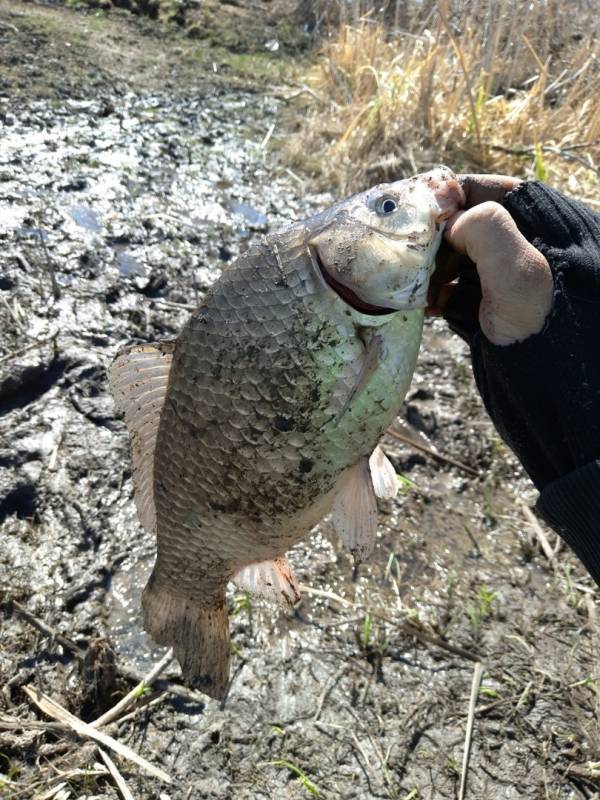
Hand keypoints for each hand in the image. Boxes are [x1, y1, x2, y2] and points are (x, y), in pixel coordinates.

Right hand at [428, 174, 553, 344]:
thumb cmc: (539, 316)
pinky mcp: (485, 300)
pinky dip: (435, 295)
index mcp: (531, 218)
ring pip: (450, 257)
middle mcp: (513, 240)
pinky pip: (451, 288)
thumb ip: (481, 226)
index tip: (415, 216)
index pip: (476, 190)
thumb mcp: (516, 264)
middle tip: (416, 259)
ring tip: (420, 288)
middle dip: (432, 242)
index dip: (442, 199)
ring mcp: (497, 272)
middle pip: (457, 225)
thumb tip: (447, 224)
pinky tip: (428, 307)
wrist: (546, 372)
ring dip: (428, 271)